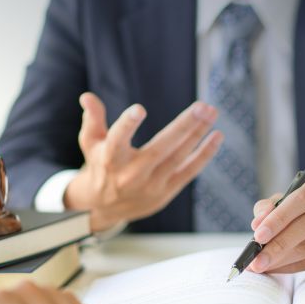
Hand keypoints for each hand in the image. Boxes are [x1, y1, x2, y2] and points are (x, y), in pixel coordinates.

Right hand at [65, 92, 223, 230]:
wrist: (106, 207)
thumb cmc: (101, 165)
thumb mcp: (91, 142)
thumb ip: (92, 119)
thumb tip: (87, 96)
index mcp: (110, 159)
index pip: (117, 141)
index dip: (127, 125)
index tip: (139, 109)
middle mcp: (132, 174)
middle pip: (160, 148)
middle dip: (183, 126)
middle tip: (201, 106)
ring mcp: (152, 184)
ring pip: (179, 157)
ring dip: (198, 134)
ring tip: (211, 112)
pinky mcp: (167, 191)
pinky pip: (190, 171)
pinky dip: (205, 154)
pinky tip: (217, 136)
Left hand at [247, 174, 304, 273]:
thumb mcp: (293, 200)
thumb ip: (271, 206)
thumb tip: (257, 223)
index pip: (302, 199)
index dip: (278, 217)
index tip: (257, 234)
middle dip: (276, 244)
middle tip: (254, 259)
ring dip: (279, 259)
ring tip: (259, 266)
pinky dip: (288, 267)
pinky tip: (274, 268)